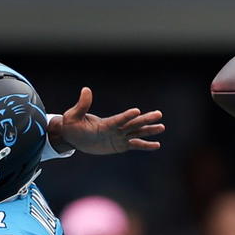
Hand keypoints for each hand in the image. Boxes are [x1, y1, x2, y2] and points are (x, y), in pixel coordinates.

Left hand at [50, 87, 164, 154]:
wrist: (73, 137)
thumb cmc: (72, 125)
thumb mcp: (73, 115)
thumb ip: (82, 105)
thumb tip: (86, 89)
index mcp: (105, 124)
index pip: (119, 120)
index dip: (127, 116)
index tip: (137, 111)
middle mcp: (115, 129)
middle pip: (133, 124)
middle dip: (146, 120)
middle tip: (159, 114)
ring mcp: (119, 137)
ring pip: (137, 133)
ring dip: (149, 130)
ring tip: (162, 127)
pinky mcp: (120, 145)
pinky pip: (135, 145)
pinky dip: (145, 145)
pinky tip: (156, 145)